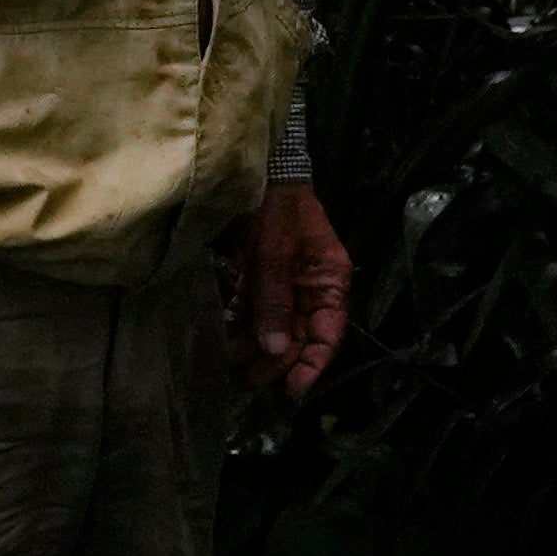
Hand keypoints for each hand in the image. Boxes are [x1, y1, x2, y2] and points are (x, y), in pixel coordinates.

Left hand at [247, 175, 352, 398]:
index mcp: (330, 279)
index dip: (312, 364)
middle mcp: (312, 285)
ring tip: (234, 361)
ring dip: (256, 346)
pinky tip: (227, 337)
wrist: (253, 165)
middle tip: (251, 379)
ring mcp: (286, 280)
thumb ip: (273, 300)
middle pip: (298, 335)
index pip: (328, 333)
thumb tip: (275, 350)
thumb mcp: (274, 251)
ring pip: (274, 326)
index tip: (292, 390)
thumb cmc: (273, 203)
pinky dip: (241, 324)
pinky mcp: (261, 274)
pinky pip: (254, 309)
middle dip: (277, 360)